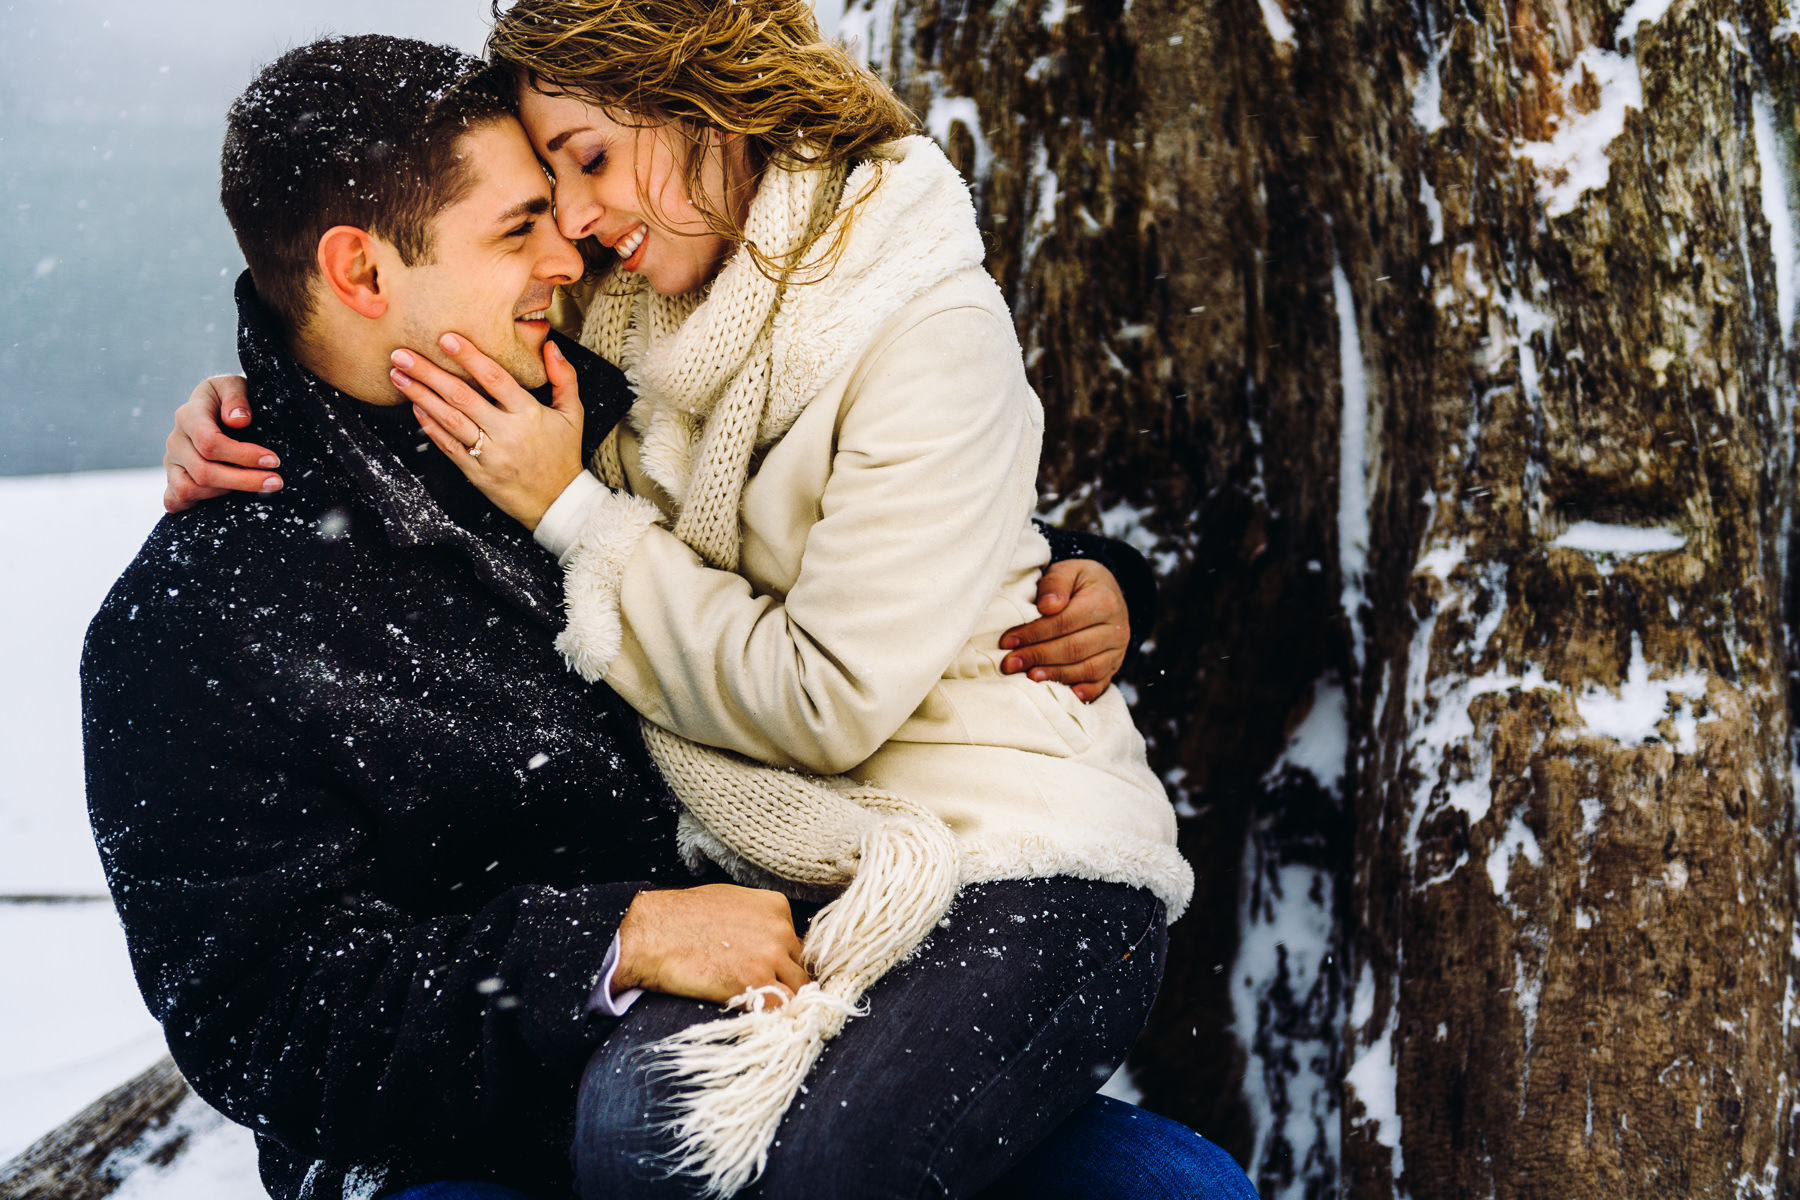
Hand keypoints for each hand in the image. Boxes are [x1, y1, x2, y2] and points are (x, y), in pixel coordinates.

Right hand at [163, 375, 282, 511]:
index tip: (274, 460)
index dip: (243, 455)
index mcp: (189, 414)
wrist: (216, 407)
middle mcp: (176, 440)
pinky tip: (224, 503)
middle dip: (244, 480)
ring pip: (189, 489)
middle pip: (204, 471)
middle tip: (276, 482)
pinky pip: (175, 501)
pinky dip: (196, 506)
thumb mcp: (235, 385)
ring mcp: (172, 462)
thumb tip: (238, 420)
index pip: (210, 442)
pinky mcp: (173, 478)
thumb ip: (236, 397)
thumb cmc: (231, 398)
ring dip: (226, 493)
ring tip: (255, 487)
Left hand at [391, 334, 583, 530]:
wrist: (557, 501)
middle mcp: (506, 433)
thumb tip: (550, 345)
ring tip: (398, 376)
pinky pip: (448, 446)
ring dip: (421, 396)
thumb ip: (564, 377)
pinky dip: (429, 426)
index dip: (470, 357)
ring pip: (450, 420)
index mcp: (529, 414)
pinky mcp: (476, 472)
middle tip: (402, 355)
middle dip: (429, 373)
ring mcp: (489, 454)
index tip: (446, 338)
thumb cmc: (562, 454)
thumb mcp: (573, 413)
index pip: (496, 378)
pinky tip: (415, 407)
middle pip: (462, 397)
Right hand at [615, 884, 811, 1006]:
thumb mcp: (730, 903)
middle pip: (800, 966)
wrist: (652, 933)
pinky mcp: (756, 983)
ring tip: (767, 1009)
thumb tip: (762, 941)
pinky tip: (762, 1017)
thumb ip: (756, 920)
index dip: (784, 962)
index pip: (795, 943)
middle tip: (768, 994)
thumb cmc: (681, 917)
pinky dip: (777, 1015)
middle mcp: (781, 930)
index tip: (772, 973)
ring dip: (785, 1000)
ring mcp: (771, 957)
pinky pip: (784, 1007)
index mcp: (777, 907)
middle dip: (786, 981)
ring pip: (799, 989)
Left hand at [999, 559, 1129, 702]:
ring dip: (1055, 676)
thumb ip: (1055, 583)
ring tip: (1029, 677)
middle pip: (1074, 648)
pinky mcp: (1115, 665)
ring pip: (1086, 668)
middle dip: (1038, 657)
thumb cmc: (1079, 582)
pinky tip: (1063, 694)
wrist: (1107, 591)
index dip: (1034, 633)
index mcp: (1104, 600)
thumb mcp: (1068, 571)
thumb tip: (1047, 606)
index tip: (1008, 641)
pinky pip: (1100, 683)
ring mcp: (1118, 650)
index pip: (1064, 622)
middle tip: (1010, 664)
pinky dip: (1083, 692)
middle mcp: (1117, 628)